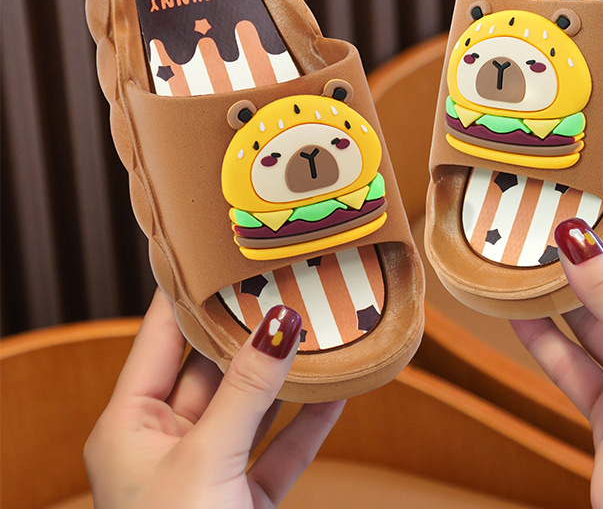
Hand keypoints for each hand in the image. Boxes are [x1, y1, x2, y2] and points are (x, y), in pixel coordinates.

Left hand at [85, 289, 343, 508]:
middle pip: (214, 365)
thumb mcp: (206, 460)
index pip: (160, 336)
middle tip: (285, 281)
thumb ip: (248, 390)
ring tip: (321, 324)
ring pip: (254, 402)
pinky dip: (310, 420)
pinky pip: (282, 446)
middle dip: (251, 327)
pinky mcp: (245, 496)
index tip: (222, 250)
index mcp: (130, 424)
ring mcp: (210, 467)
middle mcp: (167, 439)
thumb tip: (281, 323)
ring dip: (288, 372)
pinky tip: (340, 390)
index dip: (189, 291)